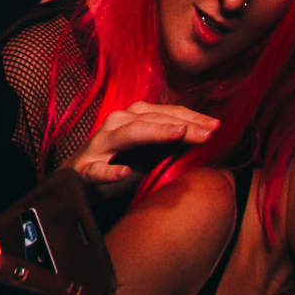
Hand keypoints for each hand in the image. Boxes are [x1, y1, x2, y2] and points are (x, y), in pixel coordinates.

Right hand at [71, 101, 219, 191]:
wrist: (77, 181)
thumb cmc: (118, 162)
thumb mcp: (149, 150)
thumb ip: (173, 140)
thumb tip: (208, 131)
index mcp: (130, 119)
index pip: (164, 113)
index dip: (190, 117)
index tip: (216, 125)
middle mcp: (115, 126)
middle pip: (149, 120)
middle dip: (180, 125)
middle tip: (208, 132)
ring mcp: (99, 147)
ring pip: (125, 135)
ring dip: (152, 133)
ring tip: (177, 135)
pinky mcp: (84, 170)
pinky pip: (95, 170)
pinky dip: (108, 172)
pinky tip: (124, 173)